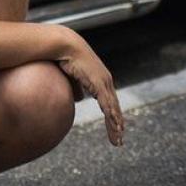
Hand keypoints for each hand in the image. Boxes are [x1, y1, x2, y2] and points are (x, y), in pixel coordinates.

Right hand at [57, 29, 125, 146]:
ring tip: (118, 138)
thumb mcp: (73, 78)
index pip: (109, 102)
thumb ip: (78, 89)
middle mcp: (106, 81)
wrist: (65, 45)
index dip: (113, 116)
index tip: (115, 129)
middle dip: (117, 124)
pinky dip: (110, 114)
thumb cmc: (67, 58)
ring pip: (112, 107)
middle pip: (114, 107)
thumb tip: (79, 100)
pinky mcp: (98, 82)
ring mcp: (103, 82)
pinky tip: (114, 124)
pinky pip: (106, 102)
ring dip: (115, 124)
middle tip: (120, 140)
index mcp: (101, 80)